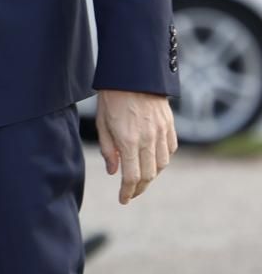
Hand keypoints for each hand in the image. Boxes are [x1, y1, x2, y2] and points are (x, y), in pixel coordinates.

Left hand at [95, 88, 176, 203]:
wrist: (134, 74)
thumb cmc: (112, 97)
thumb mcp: (102, 123)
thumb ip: (109, 150)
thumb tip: (114, 172)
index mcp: (128, 140)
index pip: (131, 176)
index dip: (128, 192)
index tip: (123, 200)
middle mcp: (148, 139)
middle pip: (148, 175)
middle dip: (139, 188)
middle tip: (131, 193)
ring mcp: (161, 133)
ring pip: (161, 165)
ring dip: (151, 175)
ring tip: (140, 178)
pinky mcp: (169, 126)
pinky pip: (170, 150)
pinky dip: (163, 160)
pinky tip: (154, 161)